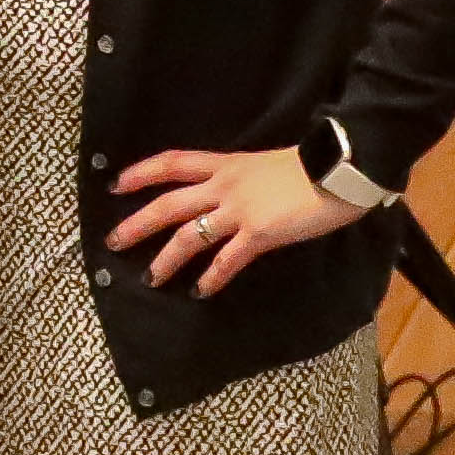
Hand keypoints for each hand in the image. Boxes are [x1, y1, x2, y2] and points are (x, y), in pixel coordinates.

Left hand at [109, 139, 369, 294]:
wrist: (342, 169)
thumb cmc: (314, 165)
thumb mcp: (266, 164)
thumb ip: (244, 178)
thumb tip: (234, 192)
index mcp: (226, 164)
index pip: (173, 163)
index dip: (141, 173)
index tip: (116, 185)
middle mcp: (225, 186)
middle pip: (168, 204)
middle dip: (137, 224)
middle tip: (113, 242)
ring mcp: (240, 210)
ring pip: (188, 236)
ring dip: (166, 259)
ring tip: (151, 278)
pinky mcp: (259, 234)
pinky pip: (227, 260)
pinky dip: (212, 277)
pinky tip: (201, 291)